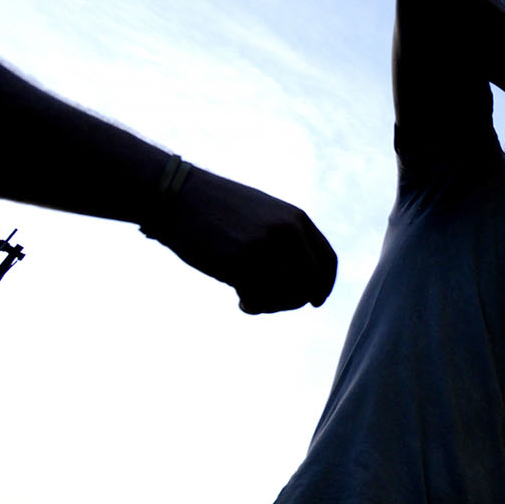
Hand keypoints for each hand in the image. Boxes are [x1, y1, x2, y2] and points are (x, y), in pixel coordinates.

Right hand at [144, 168, 337, 312]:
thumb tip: (302, 281)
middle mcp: (286, 233)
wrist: (177, 197)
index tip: (315, 300)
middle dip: (296, 300)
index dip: (324, 286)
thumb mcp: (263, 213)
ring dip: (272, 305)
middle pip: (310, 284)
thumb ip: (287, 239)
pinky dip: (254, 306)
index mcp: (296, 218)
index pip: (327, 261)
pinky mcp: (241, 265)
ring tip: (252, 300)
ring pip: (287, 295)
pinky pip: (260, 299)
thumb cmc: (216, 207)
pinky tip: (240, 301)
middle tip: (274, 303)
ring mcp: (265, 249)